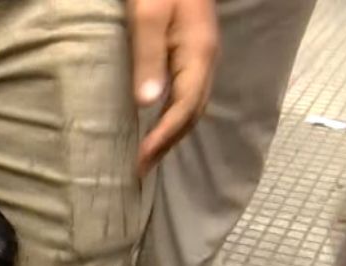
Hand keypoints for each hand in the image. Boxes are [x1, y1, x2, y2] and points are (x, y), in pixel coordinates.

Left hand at [129, 0, 218, 174]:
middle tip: (140, 170)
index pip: (183, 110)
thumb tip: (146, 104)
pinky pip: (186, 92)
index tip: (139, 162)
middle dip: (168, 144)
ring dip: (171, 132)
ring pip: (192, 104)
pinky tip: (156, 120)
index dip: (162, 139)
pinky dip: (172, 114)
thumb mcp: (146, 14)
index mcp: (198, 55)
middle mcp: (206, 59)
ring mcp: (202, 54)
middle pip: (192, 113)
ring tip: (148, 155)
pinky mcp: (191, 49)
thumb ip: (148, 56)